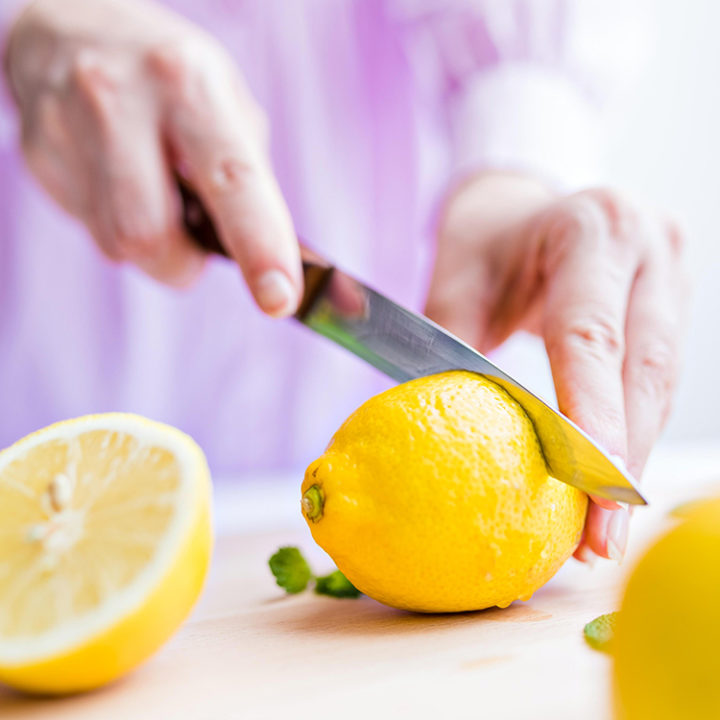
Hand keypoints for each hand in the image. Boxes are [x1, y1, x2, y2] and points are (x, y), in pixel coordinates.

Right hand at [4, 0, 300, 313]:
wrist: (71, 23)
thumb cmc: (170, 77)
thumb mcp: (225, 103)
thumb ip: (246, 176)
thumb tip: (263, 255)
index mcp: (189, 83)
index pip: (231, 181)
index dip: (260, 247)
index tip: (280, 298)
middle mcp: (120, 98)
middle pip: (149, 235)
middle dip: (181, 264)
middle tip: (194, 246)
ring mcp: (66, 123)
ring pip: (116, 243)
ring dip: (151, 248)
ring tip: (157, 201)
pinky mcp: (38, 151)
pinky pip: (88, 227)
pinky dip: (117, 226)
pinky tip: (120, 185)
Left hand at [427, 172, 688, 561]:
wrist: (522, 205)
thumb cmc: (486, 242)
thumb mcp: (457, 280)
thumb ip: (449, 347)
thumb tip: (438, 430)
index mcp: (591, 230)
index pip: (593, 336)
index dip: (596, 418)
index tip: (593, 489)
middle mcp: (647, 248)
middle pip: (645, 370)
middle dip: (622, 461)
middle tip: (599, 540)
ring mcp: (671, 275)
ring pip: (661, 384)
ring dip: (634, 457)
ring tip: (603, 529)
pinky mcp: (673, 304)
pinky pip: (657, 378)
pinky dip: (634, 432)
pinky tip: (610, 481)